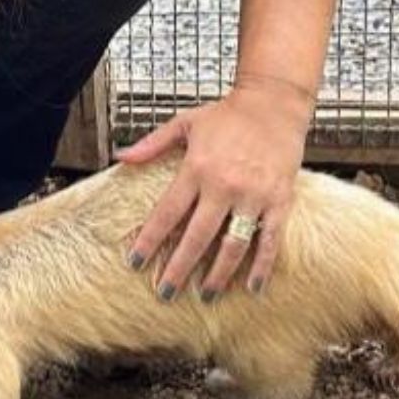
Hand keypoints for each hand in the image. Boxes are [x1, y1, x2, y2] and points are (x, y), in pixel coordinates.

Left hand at [115, 77, 312, 301]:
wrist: (274, 103)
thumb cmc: (225, 114)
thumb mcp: (184, 123)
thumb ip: (152, 143)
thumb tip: (119, 157)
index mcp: (196, 168)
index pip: (167, 212)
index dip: (150, 239)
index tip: (136, 262)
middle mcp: (224, 185)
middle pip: (196, 236)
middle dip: (179, 268)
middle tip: (165, 293)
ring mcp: (253, 195)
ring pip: (233, 244)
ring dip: (218, 274)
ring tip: (205, 295)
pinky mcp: (279, 201)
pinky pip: (271, 240)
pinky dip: (262, 265)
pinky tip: (252, 286)